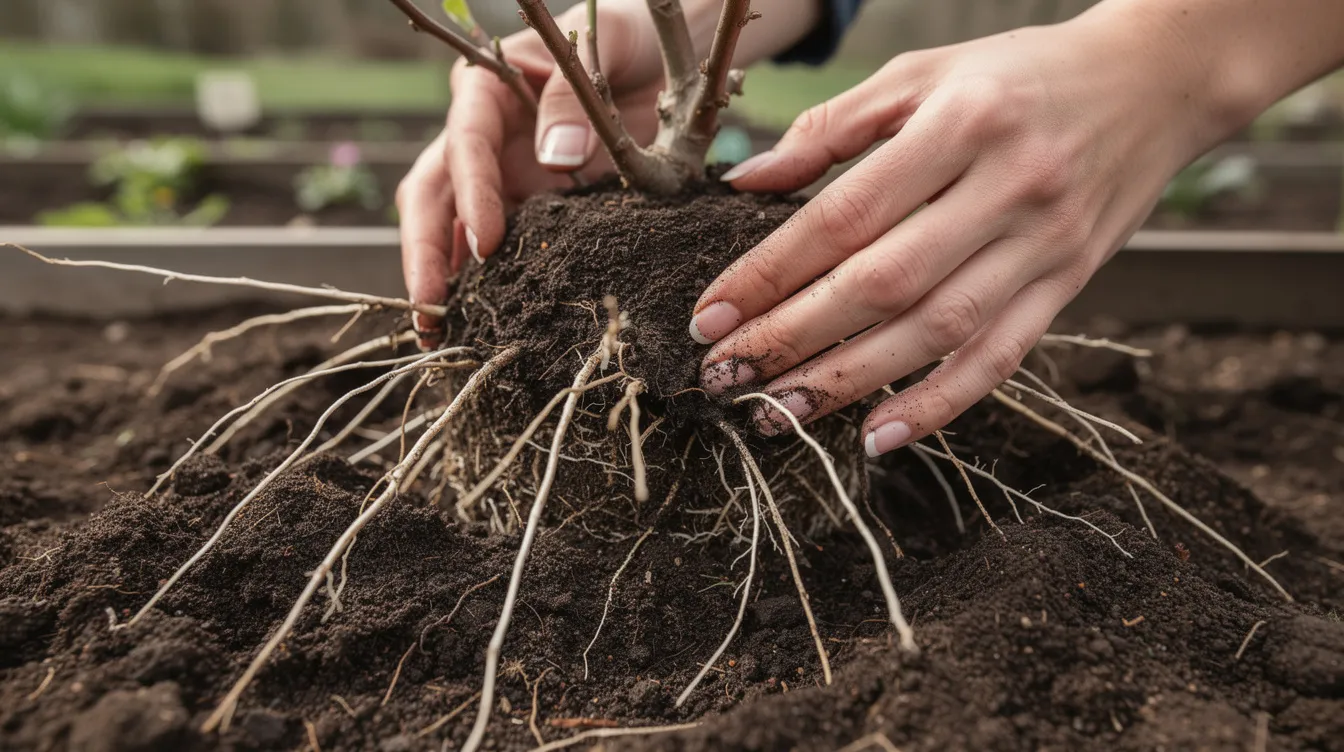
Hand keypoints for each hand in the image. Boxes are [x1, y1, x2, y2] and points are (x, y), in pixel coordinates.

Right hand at [397, 2, 667, 344]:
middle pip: (433, 195)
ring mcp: (497, 177)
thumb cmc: (623, 44)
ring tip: (438, 334)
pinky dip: (481, 284)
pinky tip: (478, 324)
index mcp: (487, 90)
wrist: (659, 62)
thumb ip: (573, 101)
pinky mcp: (523, 208)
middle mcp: (480, 137)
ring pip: (449, 228)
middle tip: (428, 309)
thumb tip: (555, 157)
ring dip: (441, 278)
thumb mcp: (604, 53)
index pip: (464, 143)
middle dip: (426, 253)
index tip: (488, 243)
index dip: (472, 194)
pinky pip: (492, 249)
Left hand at [690, 9, 1231, 455]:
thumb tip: (744, 183)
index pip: (845, 215)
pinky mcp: (1069, 285)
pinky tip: (880, 436)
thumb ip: (832, 126)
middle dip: (793, 338)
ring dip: (850, 381)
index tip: (710, 315)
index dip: (770, 272)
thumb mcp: (923, 73)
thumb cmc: (1019, 74)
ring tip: (778, 412)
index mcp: (960, 123)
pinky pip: (1001, 358)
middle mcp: (1007, 187)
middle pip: (883, 283)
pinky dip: (940, 404)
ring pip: (936, 332)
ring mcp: (1045, 244)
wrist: (1155, 82)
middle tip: (725, 375)